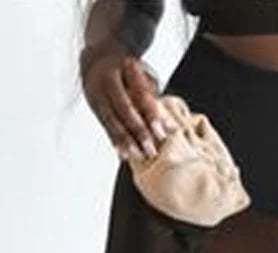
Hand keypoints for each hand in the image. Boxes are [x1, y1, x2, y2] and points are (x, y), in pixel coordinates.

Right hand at [79, 42, 174, 160]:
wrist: (97, 58)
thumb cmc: (128, 73)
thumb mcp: (143, 77)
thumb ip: (154, 100)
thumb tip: (171, 127)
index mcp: (126, 67)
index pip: (141, 93)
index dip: (151, 115)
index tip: (161, 134)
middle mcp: (108, 77)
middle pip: (124, 108)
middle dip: (139, 131)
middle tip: (151, 150)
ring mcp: (96, 90)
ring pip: (111, 119)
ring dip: (125, 140)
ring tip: (138, 156)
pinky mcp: (92, 103)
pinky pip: (103, 124)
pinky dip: (114, 140)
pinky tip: (122, 154)